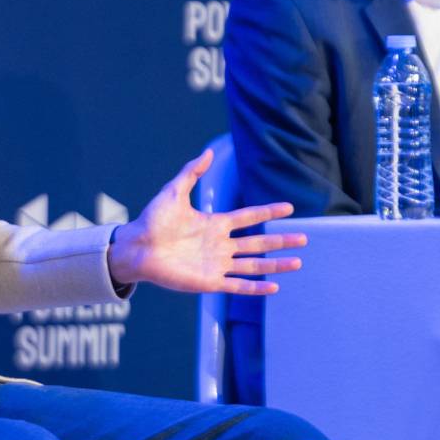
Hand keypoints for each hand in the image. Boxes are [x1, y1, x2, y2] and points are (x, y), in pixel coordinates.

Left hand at [107, 148, 304, 295]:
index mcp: (215, 224)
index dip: (268, 212)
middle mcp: (220, 245)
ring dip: (276, 264)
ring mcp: (216, 264)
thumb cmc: (152, 221)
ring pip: (254, 265)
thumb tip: (207, 152)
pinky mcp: (209, 282)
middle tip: (304, 238)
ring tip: (297, 262)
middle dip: (281, 241)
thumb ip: (191, 172)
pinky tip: (273, 287)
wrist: (136, 247)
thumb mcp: (174, 192)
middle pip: (258, 243)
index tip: (289, 208)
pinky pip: (237, 285)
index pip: (248, 217)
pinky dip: (256, 288)